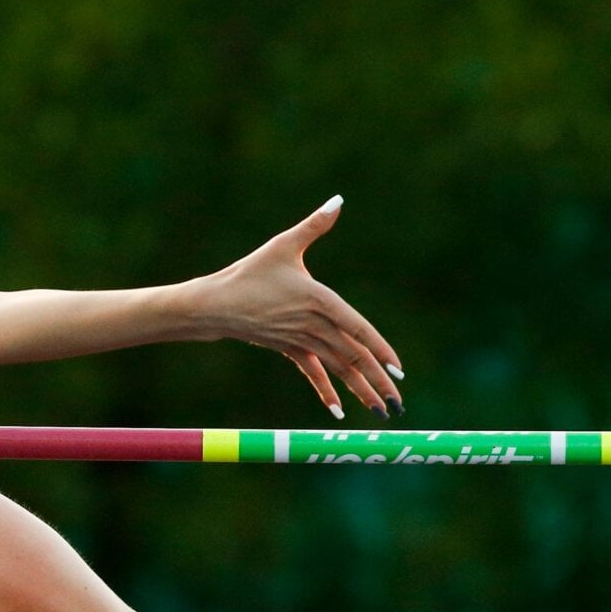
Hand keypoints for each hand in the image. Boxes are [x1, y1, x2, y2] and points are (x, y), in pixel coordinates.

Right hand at [197, 196, 403, 420]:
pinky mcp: (288, 348)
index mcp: (319, 301)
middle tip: (398, 405)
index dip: (379, 350)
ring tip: (380, 410)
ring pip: (337, 368)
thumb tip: (337, 200)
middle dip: (376, 382)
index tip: (398, 371)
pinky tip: (337, 409)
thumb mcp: (282, 246)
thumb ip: (314, 225)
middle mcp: (313, 326)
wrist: (212, 306)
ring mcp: (300, 341)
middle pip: (351, 357)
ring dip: (359, 390)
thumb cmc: (248, 273)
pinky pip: (312, 372)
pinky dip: (325, 390)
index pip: (357, 329)